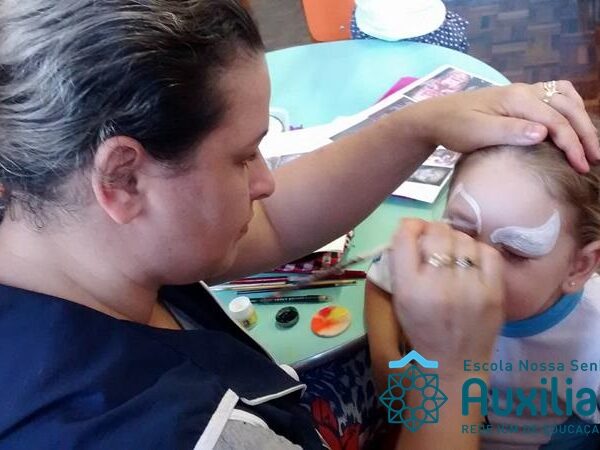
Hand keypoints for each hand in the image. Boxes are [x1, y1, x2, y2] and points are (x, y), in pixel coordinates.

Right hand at [389, 219, 503, 376]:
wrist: (454, 365)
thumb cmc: (421, 329)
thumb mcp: (399, 298)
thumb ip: (400, 263)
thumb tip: (412, 228)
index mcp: (409, 288)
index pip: (405, 237)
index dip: (409, 226)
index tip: (412, 229)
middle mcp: (438, 285)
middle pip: (436, 233)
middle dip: (432, 231)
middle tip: (434, 239)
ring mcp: (469, 288)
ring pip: (463, 239)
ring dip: (455, 240)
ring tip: (453, 252)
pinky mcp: (494, 292)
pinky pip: (487, 252)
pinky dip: (478, 250)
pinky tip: (472, 260)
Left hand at [410, 81, 598, 172]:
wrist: (436, 116)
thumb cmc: (454, 126)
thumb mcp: (478, 133)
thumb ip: (510, 132)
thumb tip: (544, 133)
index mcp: (516, 99)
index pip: (555, 121)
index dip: (572, 144)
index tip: (581, 167)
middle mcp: (525, 91)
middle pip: (567, 107)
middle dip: (585, 133)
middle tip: (594, 159)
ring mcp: (523, 92)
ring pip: (566, 98)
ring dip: (582, 119)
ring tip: (590, 144)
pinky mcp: (520, 98)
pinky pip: (555, 95)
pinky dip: (570, 108)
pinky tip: (573, 124)